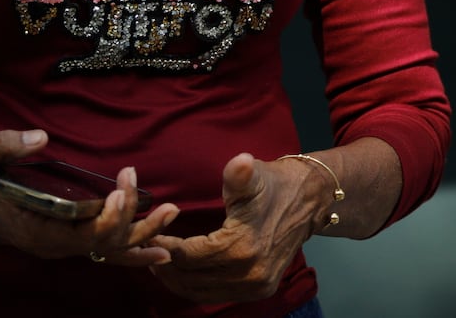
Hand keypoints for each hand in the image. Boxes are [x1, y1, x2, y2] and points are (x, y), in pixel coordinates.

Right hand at [0, 129, 178, 264]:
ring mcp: (62, 245)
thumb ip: (7, 145)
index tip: (121, 190)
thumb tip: (40, 137)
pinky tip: (160, 248)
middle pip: (102, 244)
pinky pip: (105, 251)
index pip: (79, 236)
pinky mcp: (70, 239)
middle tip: (158, 197)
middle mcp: (52, 245)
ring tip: (171, 216)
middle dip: (133, 222)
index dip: (106, 219)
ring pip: (108, 250)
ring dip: (143, 236)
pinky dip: (133, 251)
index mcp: (34, 229)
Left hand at [147, 152, 327, 302]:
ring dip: (177, 279)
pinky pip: (216, 294)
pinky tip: (184, 271)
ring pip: (200, 291)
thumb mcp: (254, 175)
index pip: (188, 254)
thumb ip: (238, 175)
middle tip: (145, 248)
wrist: (310, 199)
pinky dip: (195, 286)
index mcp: (241, 248)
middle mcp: (247, 275)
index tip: (148, 232)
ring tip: (160, 260)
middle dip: (164, 264)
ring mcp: (255, 286)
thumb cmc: (275, 183)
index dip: (164, 244)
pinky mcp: (260, 290)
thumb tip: (240, 162)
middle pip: (190, 278)